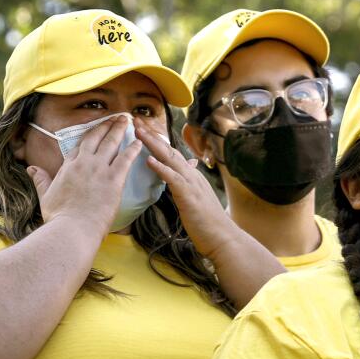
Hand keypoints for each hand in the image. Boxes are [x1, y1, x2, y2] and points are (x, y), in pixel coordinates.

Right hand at [29, 115, 137, 238]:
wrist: (72, 229)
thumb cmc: (59, 217)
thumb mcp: (46, 195)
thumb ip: (40, 180)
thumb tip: (31, 169)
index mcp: (68, 167)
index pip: (80, 145)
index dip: (90, 134)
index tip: (97, 127)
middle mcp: (83, 164)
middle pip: (96, 139)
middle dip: (106, 126)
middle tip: (116, 117)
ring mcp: (98, 170)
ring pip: (111, 144)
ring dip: (119, 130)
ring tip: (127, 120)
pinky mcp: (113, 180)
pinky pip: (125, 159)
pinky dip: (132, 149)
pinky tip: (139, 141)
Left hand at [134, 118, 233, 257]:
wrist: (223, 238)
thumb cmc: (208, 224)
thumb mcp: (197, 200)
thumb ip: (189, 185)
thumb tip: (188, 173)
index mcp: (192, 176)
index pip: (172, 153)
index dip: (157, 140)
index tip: (143, 129)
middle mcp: (192, 175)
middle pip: (169, 150)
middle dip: (152, 135)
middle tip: (136, 120)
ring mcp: (192, 184)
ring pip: (170, 159)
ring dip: (153, 144)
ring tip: (139, 132)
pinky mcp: (189, 196)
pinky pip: (173, 179)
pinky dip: (161, 168)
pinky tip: (148, 160)